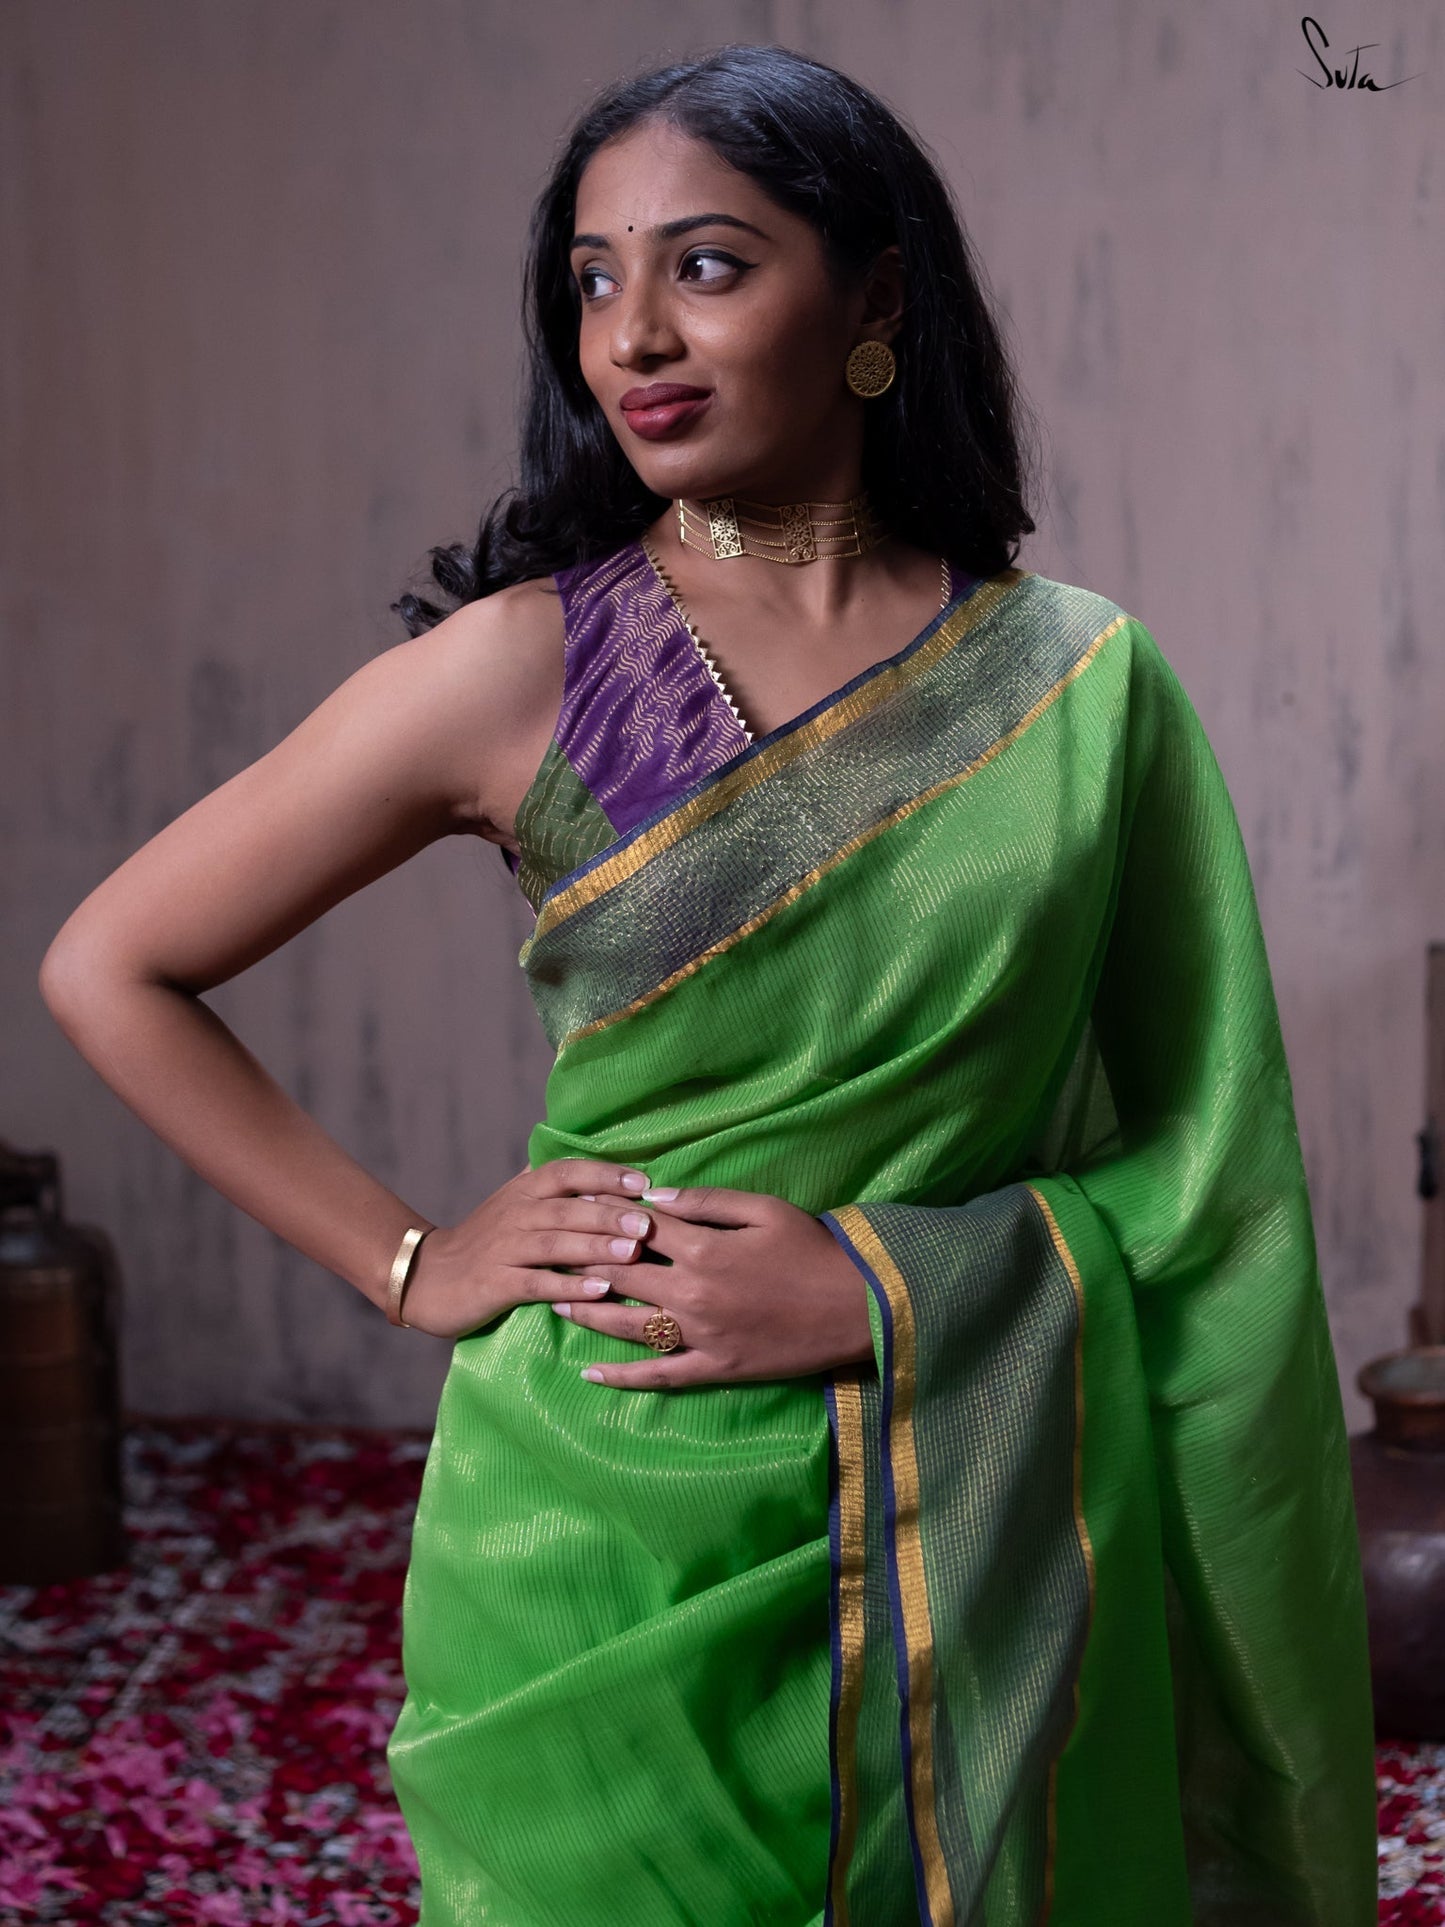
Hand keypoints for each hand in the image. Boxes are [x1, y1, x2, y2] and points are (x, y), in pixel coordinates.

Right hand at [399, 1158, 654, 1339]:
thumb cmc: (485, 1242)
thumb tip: (606, 1173)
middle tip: (648, 1222)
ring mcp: (504, 1249)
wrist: (427, 1277)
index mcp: (524, 1191)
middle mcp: (516, 1214)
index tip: (643, 1181)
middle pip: (568, 1208)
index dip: (605, 1174)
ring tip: (632, 1251)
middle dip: (610, 1213)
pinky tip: (599, 1290)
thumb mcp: (514, 1205)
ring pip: (555, 1244)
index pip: (567, 1172)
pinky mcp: (496, 1284)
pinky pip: (537, 1284)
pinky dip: (569, 1286)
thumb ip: (552, 1189)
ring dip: (595, 1247)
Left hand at [550, 1184, 875, 1388]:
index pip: (639, 1228)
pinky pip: (660, 1376)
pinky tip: (590, 1373)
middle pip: (623, 1275)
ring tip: (555, 1302)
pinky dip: (622, 1377)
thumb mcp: (764, 1208)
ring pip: (629, 1327)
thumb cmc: (813, 1248)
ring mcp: (702, 1335)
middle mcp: (693, 1293)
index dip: (605, 1216)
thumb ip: (705, 1199)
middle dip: (584, 1261)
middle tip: (550, 1253)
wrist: (857, 1305)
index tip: (577, 1207)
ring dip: (588, 1315)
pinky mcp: (715, 1368)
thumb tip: (651, 1195)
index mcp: (705, 1248)